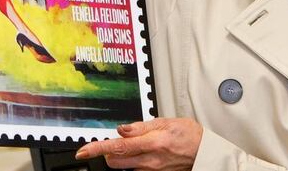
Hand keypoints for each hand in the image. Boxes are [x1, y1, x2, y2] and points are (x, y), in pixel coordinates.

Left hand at [75, 118, 202, 170]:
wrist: (205, 152)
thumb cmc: (189, 134)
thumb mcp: (165, 122)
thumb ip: (140, 127)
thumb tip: (121, 129)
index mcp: (152, 143)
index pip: (117, 147)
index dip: (97, 149)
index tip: (83, 151)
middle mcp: (150, 160)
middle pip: (115, 162)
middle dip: (109, 153)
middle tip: (115, 142)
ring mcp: (152, 170)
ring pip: (125, 167)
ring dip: (123, 157)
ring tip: (138, 145)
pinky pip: (137, 170)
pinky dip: (134, 161)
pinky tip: (144, 153)